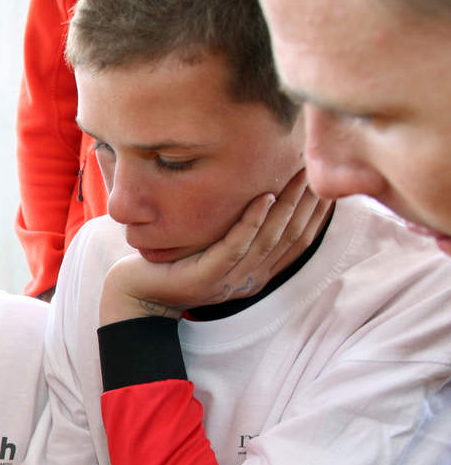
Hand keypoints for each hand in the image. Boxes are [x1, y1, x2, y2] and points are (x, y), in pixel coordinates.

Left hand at [100, 168, 330, 324]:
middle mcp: (249, 279)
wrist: (138, 293)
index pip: (298, 243)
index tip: (326, 183)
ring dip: (286, 206)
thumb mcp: (217, 246)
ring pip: (268, 240)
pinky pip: (235, 246)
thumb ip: (243, 231)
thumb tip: (266, 192)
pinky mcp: (206, 276)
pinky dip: (252, 221)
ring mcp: (229, 280)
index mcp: (257, 274)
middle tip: (316, 171)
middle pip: (290, 238)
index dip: (316, 214)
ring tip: (297, 177)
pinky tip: (262, 197)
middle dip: (306, 203)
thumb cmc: (176, 262)